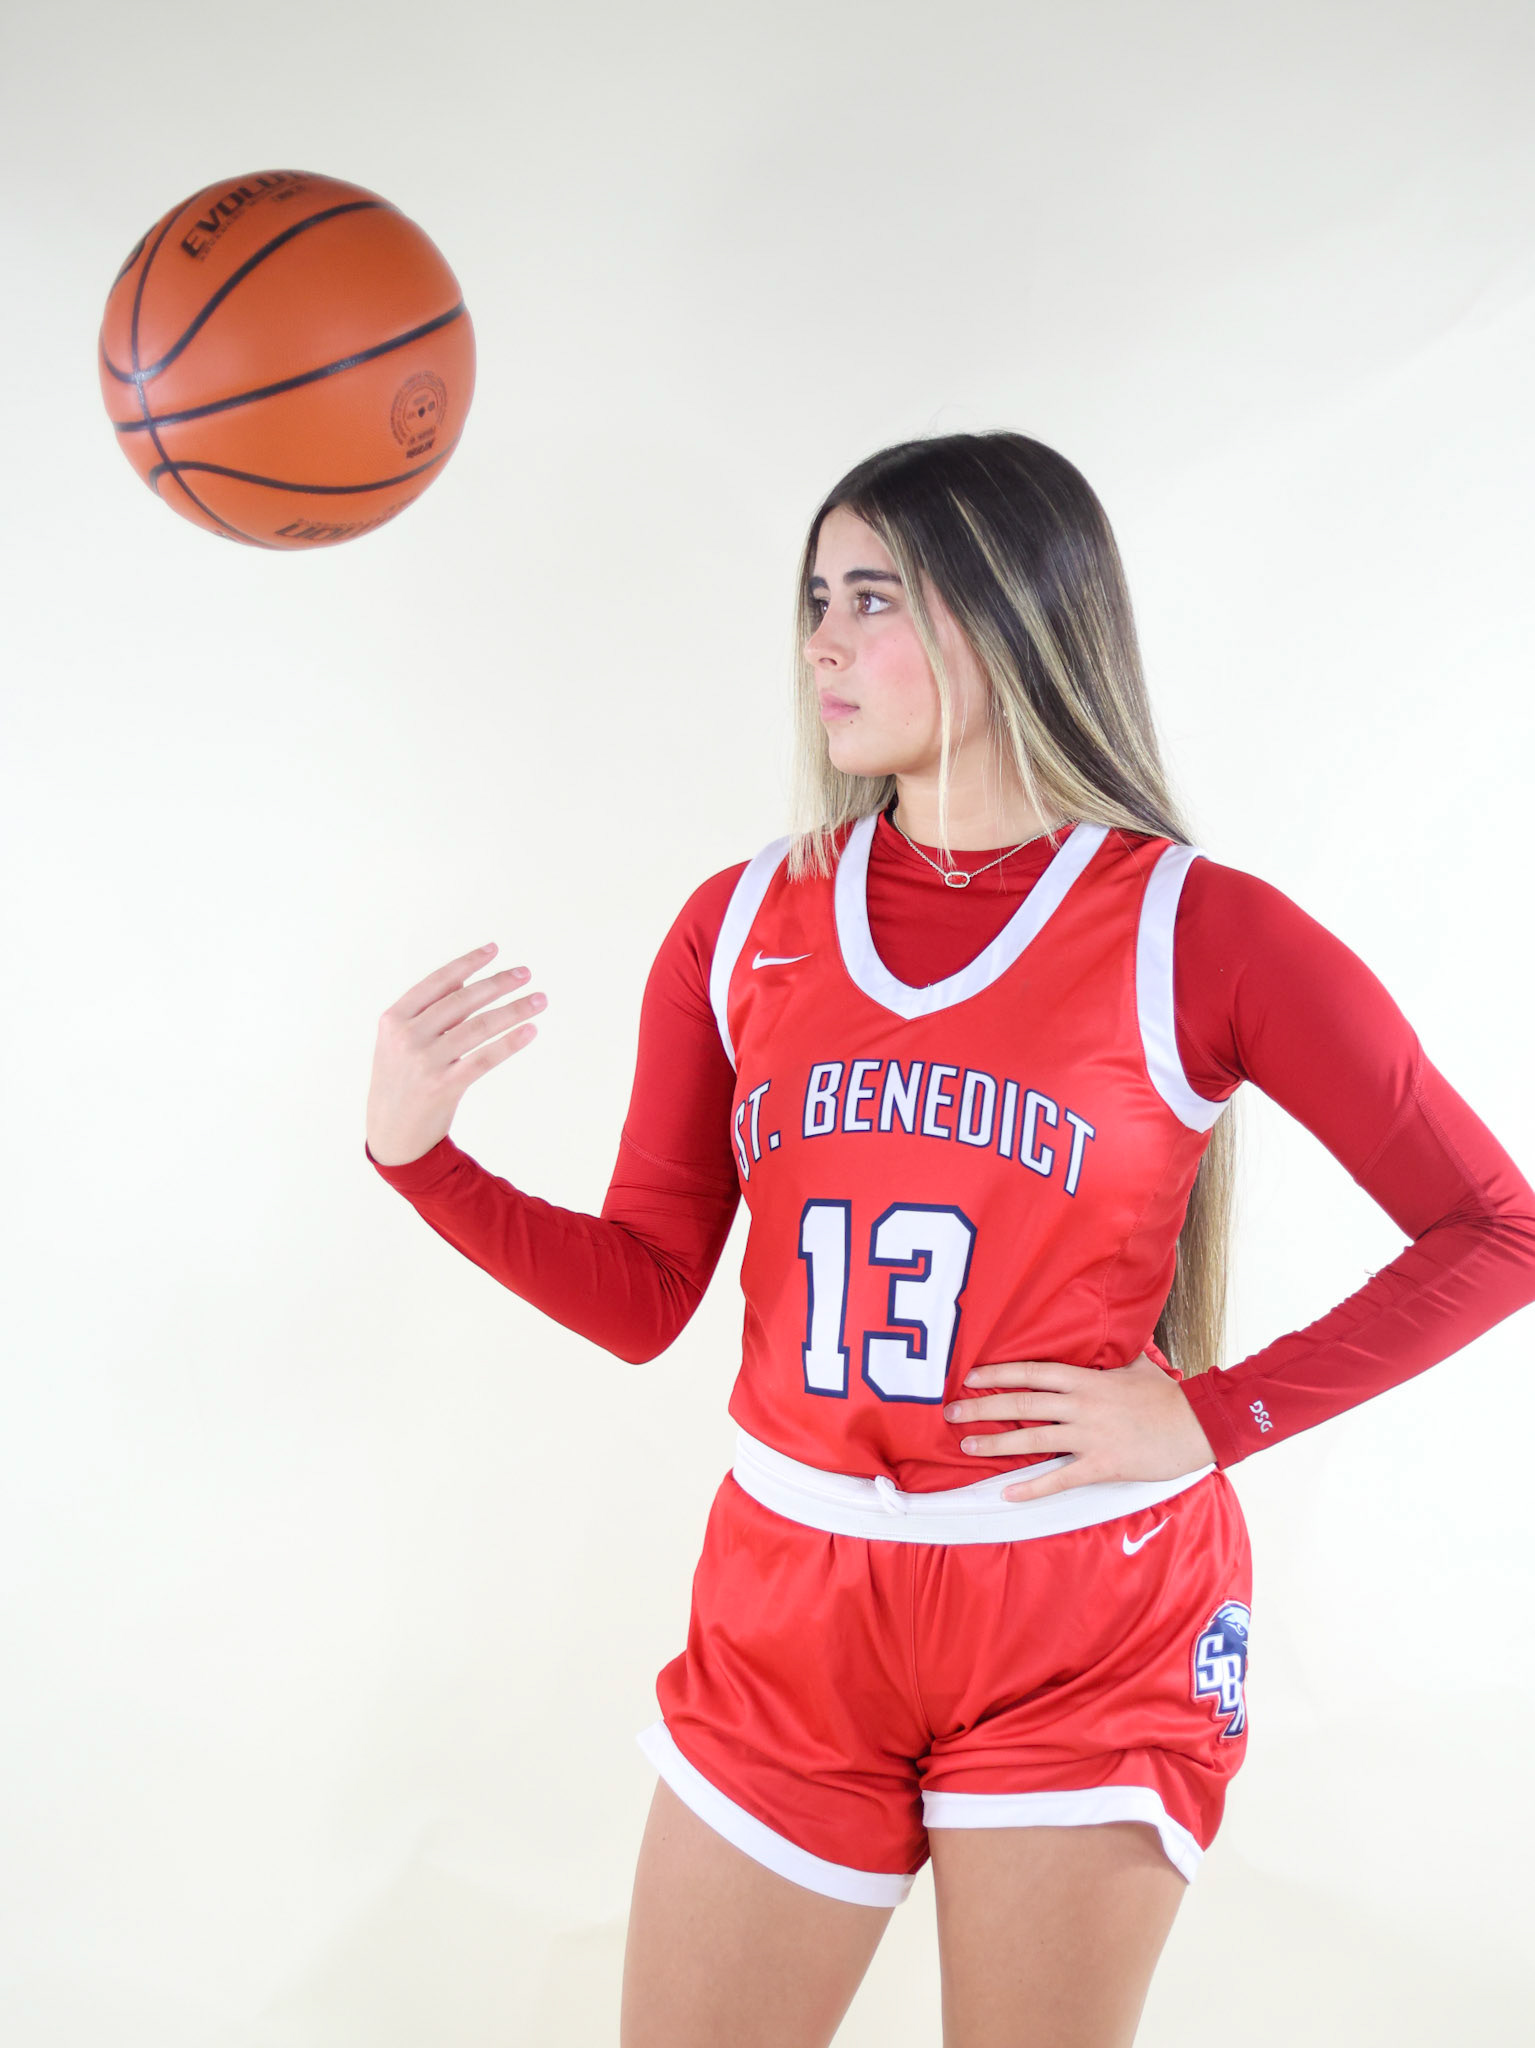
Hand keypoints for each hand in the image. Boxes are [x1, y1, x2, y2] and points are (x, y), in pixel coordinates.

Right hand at [365, 943, 546, 1166]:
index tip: (495, 949)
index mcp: (394, 1019)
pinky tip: (530, 1031)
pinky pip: (485, 1059)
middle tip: (526, 973)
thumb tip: (464, 978)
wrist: (391, 1134)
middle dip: (498, 983)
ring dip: (514, 1010)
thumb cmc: (400, 1080)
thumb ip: (427, 1010)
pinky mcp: (444, 1087)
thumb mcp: (399, 1041)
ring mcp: (426, 1062)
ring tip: (539, 1000)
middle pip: (463, 1000)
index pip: (437, 982)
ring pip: (479, 1027)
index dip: (468, 963)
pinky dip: (510, 1043)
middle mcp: (408, 1037)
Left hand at [942, 1353, 1215, 1501]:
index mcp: (1086, 1379)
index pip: (1032, 1372)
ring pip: (1033, 1440)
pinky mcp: (1102, 1465)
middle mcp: (1081, 1405)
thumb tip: (1108, 1332)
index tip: (970, 1377)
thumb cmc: (1166, 1397)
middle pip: (1022, 1404)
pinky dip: (1032, 1487)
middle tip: (951, 1414)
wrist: (1199, 1425)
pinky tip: (1007, 1493)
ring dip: (996, 1445)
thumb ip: (1112, 1354)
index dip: (998, 1373)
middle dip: (983, 1408)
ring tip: (967, 1446)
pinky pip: (1060, 1478)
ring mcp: (1090, 1436)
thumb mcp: (1136, 1365)